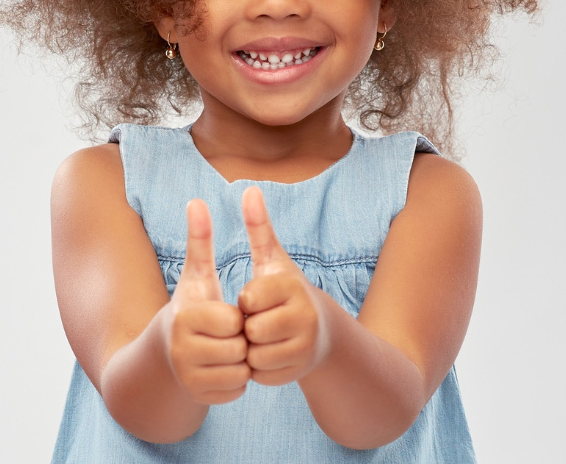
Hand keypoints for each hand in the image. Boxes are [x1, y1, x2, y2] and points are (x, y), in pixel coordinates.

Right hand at [165, 199, 249, 404]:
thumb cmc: (189, 307)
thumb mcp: (195, 275)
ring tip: (226, 348)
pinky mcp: (197, 398)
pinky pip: (237, 391)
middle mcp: (181, 351)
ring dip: (241, 360)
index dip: (238, 316)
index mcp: (183, 318)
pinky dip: (237, 381)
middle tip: (228, 333)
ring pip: (240, 372)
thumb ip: (199, 240)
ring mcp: (187, 378)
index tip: (227, 313)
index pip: (234, 321)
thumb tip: (197, 200)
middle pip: (239, 347)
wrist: (165, 354)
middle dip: (241, 339)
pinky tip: (223, 367)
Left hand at [238, 186, 327, 385]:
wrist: (320, 331)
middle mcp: (303, 316)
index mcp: (292, 286)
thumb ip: (259, 227)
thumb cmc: (286, 291)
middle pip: (250, 330)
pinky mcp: (299, 371)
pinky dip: (258, 368)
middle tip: (259, 320)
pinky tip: (268, 353)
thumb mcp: (273, 260)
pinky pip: (261, 375)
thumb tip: (249, 189)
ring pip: (254, 355)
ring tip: (263, 336)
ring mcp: (304, 346)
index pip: (248, 299)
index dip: (245, 301)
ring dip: (251, 349)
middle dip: (247, 327)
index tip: (255, 298)